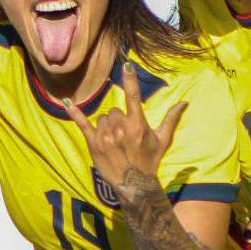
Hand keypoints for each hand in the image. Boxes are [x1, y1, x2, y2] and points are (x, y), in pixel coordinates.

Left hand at [66, 62, 187, 191]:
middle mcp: (121, 130)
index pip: (133, 96)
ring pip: (102, 118)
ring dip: (106, 125)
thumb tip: (184, 102)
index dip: (130, 79)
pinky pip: (82, 123)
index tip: (126, 64)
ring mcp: (105, 137)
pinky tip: (66, 101)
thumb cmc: (150, 160)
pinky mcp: (93, 144)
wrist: (135, 185)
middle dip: (118, 119)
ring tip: (114, 141)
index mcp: (138, 126)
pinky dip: (74, 112)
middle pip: (114, 110)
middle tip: (124, 136)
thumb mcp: (163, 140)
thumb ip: (171, 119)